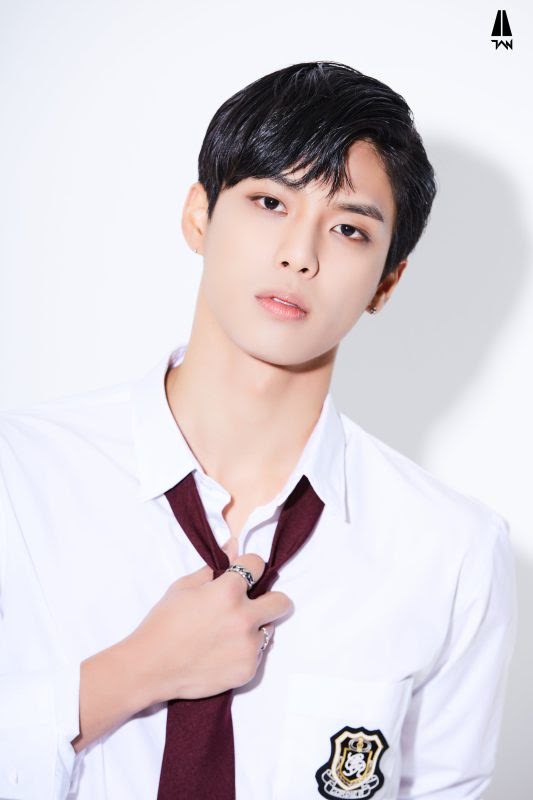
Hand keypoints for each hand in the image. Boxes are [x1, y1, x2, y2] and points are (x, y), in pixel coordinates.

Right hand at [123, 553, 292, 705]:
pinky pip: (258, 653)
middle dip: (269, 599)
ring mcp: (249, 646)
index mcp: (228, 592)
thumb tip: (233, 546)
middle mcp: (245, 618)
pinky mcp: (248, 670)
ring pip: (269, 630)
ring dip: (254, 628)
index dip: (249, 567)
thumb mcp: (184, 587)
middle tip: (252, 605)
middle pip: (281, 602)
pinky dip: (245, 651)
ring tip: (226, 634)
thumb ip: (214, 568)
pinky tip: (222, 653)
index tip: (244, 574)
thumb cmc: (163, 623)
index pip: (258, 565)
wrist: (150, 668)